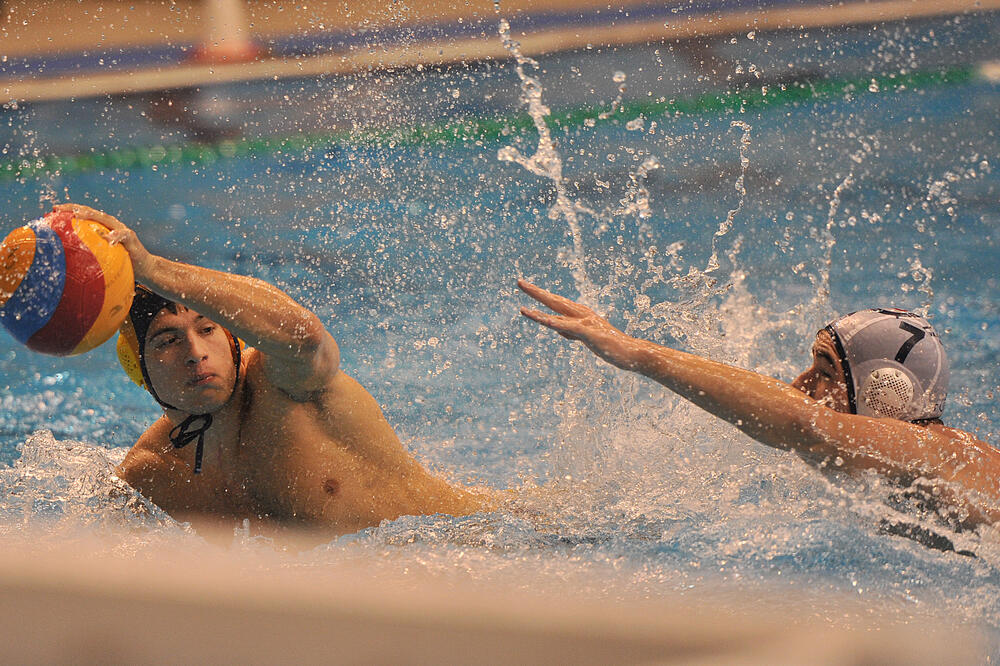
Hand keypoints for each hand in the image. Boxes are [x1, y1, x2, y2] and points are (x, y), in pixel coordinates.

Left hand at [54, 203, 155, 278]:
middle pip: (91, 212)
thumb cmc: (121, 264)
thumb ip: (90, 254)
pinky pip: (122, 234)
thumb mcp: (103, 258)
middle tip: (58, 208)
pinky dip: (115, 235)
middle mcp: (110, 224)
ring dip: (91, 215)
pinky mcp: (131, 236)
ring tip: (78, 215)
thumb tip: (67, 260)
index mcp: (102, 227)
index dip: (69, 210)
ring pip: (105, 218)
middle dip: (74, 208)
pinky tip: (108, 238)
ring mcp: (121, 229)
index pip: (84, 215)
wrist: (144, 267)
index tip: (53, 210)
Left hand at [518, 279, 639, 369]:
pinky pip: (571, 329)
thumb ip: (572, 332)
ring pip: (559, 315)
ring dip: (540, 312)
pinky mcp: (591, 334)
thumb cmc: (612, 346)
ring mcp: (587, 324)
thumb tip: (558, 330)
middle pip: (555, 301)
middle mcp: (583, 315)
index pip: (556, 303)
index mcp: (581, 315)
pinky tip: (547, 322)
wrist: (634, 354)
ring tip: (522, 309)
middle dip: (536, 292)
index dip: (540, 295)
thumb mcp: (587, 338)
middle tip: (519, 282)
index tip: (525, 286)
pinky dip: (558, 325)